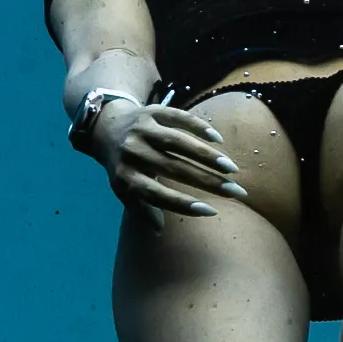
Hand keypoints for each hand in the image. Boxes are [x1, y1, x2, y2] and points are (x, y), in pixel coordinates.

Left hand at [86, 95, 261, 225]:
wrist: (106, 128)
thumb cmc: (123, 165)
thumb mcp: (124, 189)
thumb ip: (140, 208)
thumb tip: (159, 230)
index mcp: (125, 176)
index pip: (156, 194)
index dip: (183, 204)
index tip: (211, 211)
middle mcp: (132, 152)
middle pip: (174, 169)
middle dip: (207, 181)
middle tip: (235, 191)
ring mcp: (143, 129)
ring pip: (179, 143)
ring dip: (207, 156)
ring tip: (231, 168)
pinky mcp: (153, 111)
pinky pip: (179, 118)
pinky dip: (199, 127)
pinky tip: (218, 140)